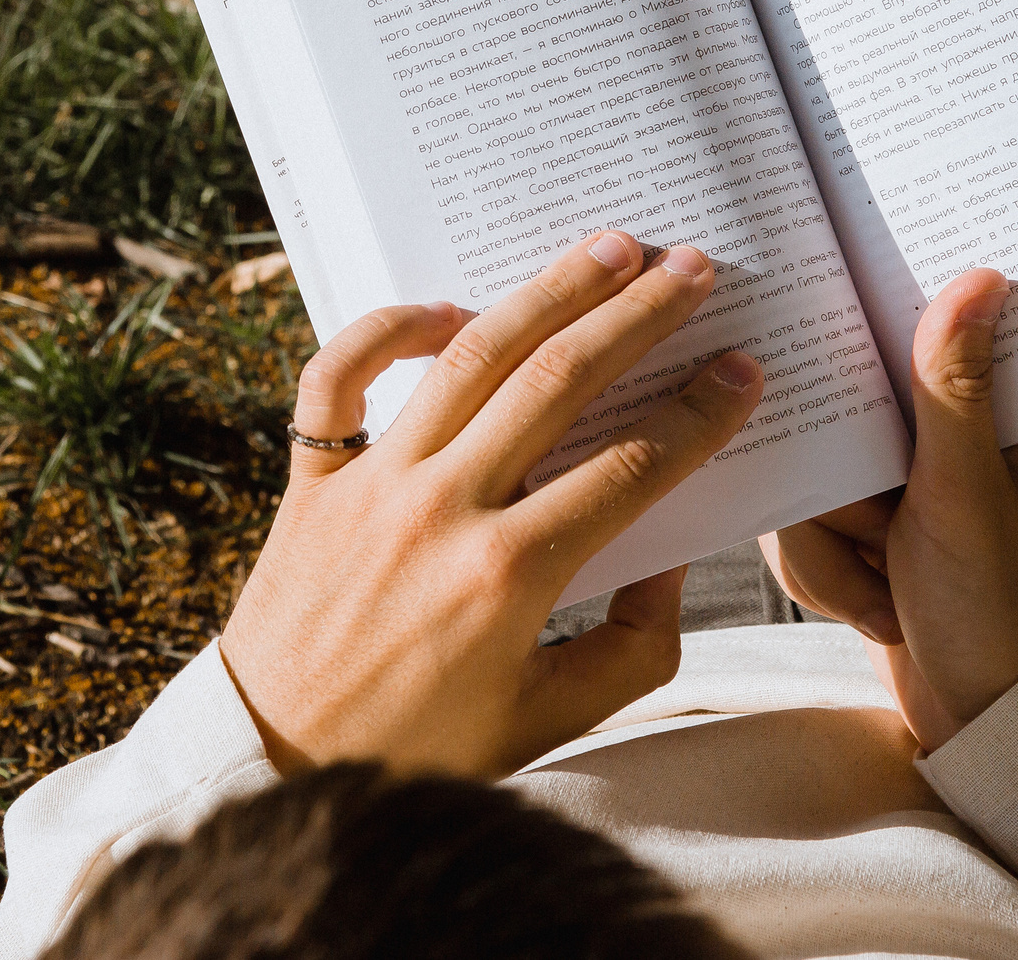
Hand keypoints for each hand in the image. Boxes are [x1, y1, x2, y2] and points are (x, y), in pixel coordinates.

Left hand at [220, 231, 762, 778]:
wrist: (274, 767)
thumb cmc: (417, 752)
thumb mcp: (547, 720)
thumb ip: (631, 648)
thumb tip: (672, 556)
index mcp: (509, 577)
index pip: (629, 467)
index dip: (698, 415)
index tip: (742, 372)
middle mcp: (441, 511)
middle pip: (559, 382)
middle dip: (639, 317)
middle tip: (693, 270)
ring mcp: (371, 485)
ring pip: (470, 355)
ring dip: (547, 293)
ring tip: (608, 249)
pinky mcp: (311, 480)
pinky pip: (340, 375)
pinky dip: (388, 329)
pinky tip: (448, 309)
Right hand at [763, 268, 1017, 749]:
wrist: (985, 724)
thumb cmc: (999, 610)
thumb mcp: (965, 490)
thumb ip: (952, 386)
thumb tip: (977, 275)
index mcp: (970, 407)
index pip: (897, 329)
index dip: (849, 326)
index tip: (809, 333)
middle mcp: (923, 438)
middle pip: (818, 411)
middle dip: (830, 490)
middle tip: (880, 528)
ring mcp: (882, 489)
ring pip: (795, 478)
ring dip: (827, 546)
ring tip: (888, 581)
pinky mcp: (850, 536)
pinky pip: (788, 530)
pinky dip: (818, 574)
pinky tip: (872, 604)